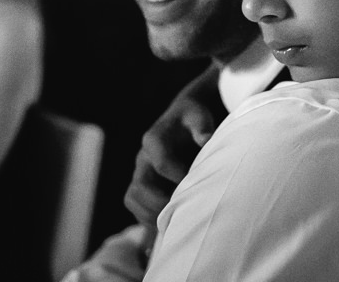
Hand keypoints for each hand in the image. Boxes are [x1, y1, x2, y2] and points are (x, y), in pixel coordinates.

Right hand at [124, 72, 225, 226]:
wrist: (182, 119)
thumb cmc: (193, 119)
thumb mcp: (198, 116)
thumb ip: (201, 126)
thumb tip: (205, 138)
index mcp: (154, 139)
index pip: (162, 163)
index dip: (179, 177)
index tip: (195, 186)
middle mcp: (142, 157)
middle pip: (141, 185)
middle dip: (160, 201)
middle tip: (182, 210)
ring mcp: (139, 171)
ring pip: (133, 198)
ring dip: (151, 213)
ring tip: (173, 220)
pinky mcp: (140, 184)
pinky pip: (134, 205)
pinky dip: (146, 216)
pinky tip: (167, 222)